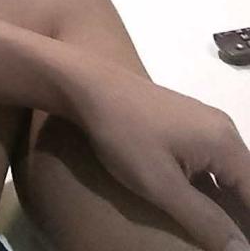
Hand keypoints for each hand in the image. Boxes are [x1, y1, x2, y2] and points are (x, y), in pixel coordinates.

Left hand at [75, 65, 249, 250]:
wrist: (85, 84)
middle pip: (247, 183)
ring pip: (230, 174)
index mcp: (225, 143)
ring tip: (219, 233)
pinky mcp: (185, 124)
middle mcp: (223, 129)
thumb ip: (204, 220)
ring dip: (229, 204)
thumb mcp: (161, 184)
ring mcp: (204, 123)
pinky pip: (211, 162)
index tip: (240, 247)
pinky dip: (213, 188)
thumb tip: (241, 250)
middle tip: (230, 243)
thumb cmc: (122, 134)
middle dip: (243, 215)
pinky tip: (202, 209)